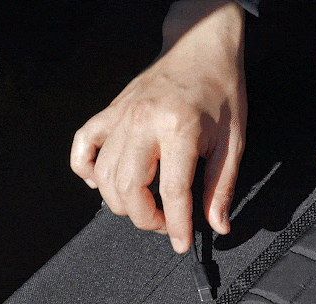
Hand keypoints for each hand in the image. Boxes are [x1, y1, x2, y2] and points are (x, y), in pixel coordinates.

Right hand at [70, 1, 245, 252]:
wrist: (200, 48)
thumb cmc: (219, 89)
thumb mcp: (232, 140)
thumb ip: (222, 186)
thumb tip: (218, 223)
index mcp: (178, 128)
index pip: (172, 192)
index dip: (177, 225)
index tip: (181, 243)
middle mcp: (143, 122)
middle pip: (130, 189)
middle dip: (146, 218)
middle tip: (166, 223)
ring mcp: (121, 116)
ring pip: (104, 176)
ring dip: (122, 202)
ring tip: (147, 207)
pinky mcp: (109, 112)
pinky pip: (82, 146)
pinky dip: (87, 170)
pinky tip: (103, 183)